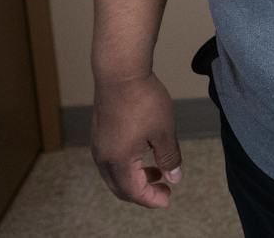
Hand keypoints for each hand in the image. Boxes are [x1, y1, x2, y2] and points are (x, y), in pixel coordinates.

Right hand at [91, 73, 182, 208]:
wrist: (120, 73)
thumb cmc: (144, 101)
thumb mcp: (164, 131)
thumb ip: (169, 157)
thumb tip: (174, 177)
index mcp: (118, 161)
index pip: (134, 192)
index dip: (151, 199)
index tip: (168, 199)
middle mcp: (103, 157)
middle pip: (121, 187)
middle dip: (143, 192)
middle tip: (164, 189)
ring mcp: (98, 145)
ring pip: (114, 175)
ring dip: (135, 178)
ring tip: (158, 171)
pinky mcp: (99, 133)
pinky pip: (111, 160)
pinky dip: (127, 166)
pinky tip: (144, 154)